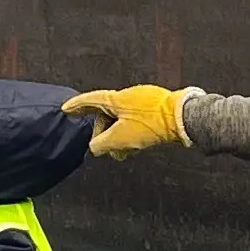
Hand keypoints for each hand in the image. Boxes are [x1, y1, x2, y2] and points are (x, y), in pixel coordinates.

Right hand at [69, 82, 187, 156]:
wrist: (182, 119)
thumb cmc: (152, 124)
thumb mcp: (120, 138)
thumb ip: (102, 144)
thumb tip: (95, 147)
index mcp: (116, 99)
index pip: (90, 100)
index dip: (77, 106)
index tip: (67, 109)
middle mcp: (128, 97)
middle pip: (107, 114)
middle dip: (104, 133)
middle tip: (103, 148)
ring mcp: (143, 102)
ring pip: (122, 120)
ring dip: (119, 137)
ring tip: (123, 153)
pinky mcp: (155, 109)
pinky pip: (136, 122)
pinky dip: (131, 134)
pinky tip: (136, 147)